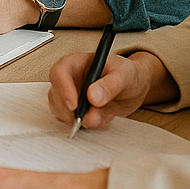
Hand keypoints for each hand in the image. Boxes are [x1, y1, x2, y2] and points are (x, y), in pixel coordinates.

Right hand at [47, 51, 166, 130]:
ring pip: (60, 110)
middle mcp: (70, 78)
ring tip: (101, 116)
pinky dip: (84, 125)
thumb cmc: (127, 74)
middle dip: (70, 110)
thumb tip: (93, 96)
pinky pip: (70, 121)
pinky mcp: (75, 110)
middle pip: (55, 94)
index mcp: (77, 62)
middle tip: (90, 117)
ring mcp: (70, 94)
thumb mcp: (124, 75)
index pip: (59, 72)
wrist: (134, 87)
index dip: (63, 89)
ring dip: (77, 119)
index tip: (74, 105)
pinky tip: (100, 118)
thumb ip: (109, 85)